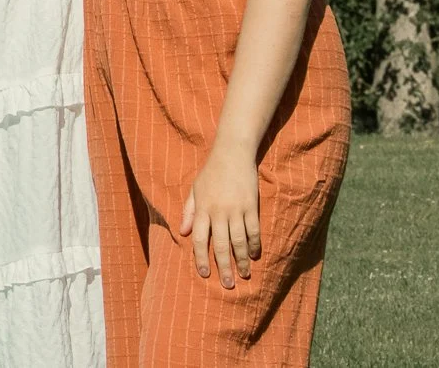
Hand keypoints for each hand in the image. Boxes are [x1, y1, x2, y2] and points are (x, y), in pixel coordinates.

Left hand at [180, 142, 260, 287]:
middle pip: (221, 245)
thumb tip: (183, 232)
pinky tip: (253, 255)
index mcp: (202, 208)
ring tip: (243, 275)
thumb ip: (189, 211)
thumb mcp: (195, 189)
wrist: (232, 153)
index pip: (200, 239)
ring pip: (239, 241)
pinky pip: (254, 230)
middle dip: (224, 267)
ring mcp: (236, 209)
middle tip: (227, 285)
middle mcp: (219, 211)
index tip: (204, 274)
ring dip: (241, 260)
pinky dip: (254, 245)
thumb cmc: (211, 172)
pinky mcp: (252, 206)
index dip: (201, 258)